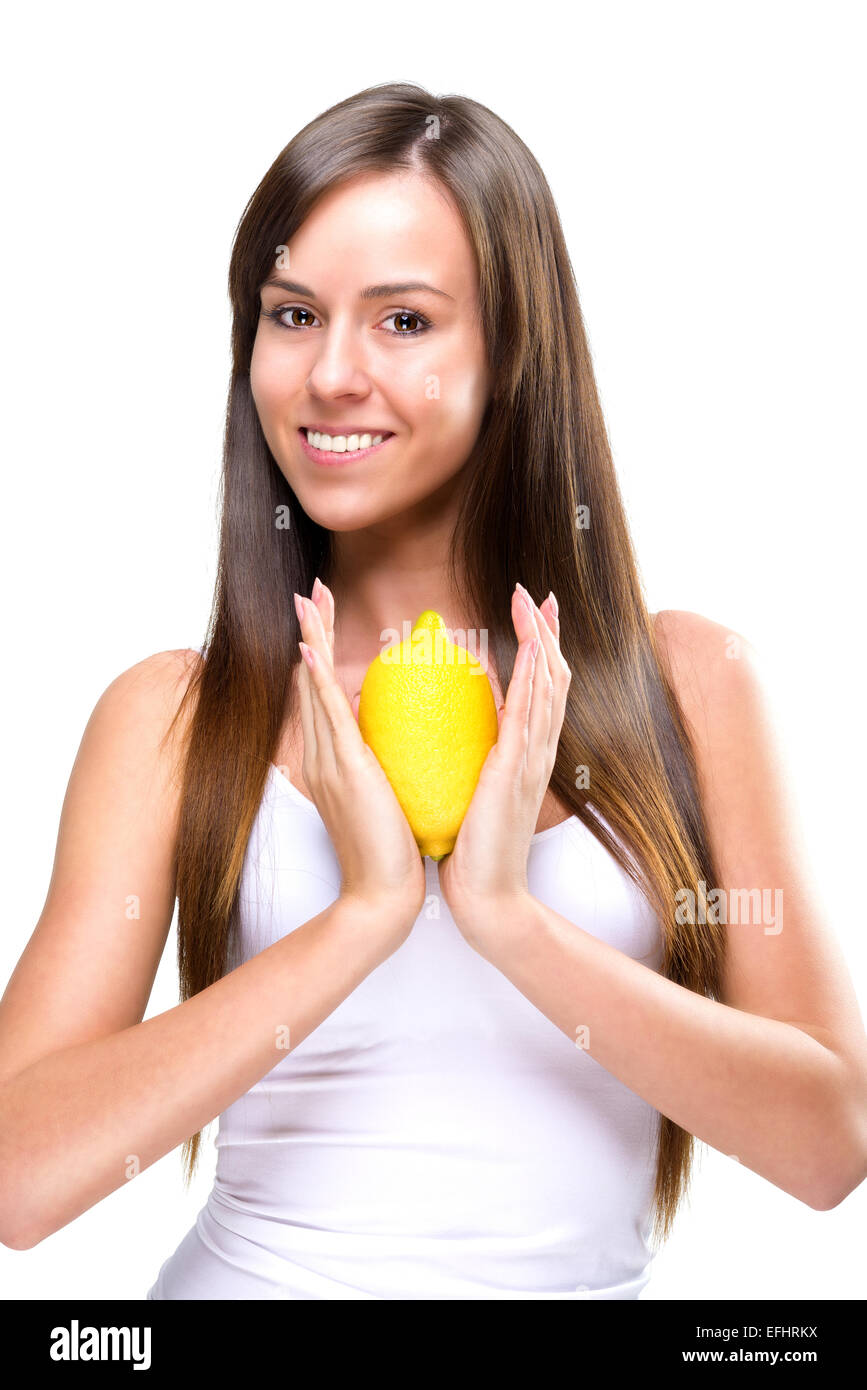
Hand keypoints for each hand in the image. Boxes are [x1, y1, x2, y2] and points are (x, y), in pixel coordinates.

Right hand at [294, 578, 426, 937]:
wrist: (381, 897)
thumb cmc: (390, 852)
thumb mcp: (384, 797)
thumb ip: (382, 765)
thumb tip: (394, 737)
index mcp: (334, 759)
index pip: (325, 692)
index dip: (321, 650)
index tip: (323, 613)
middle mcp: (323, 755)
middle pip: (312, 680)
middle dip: (312, 633)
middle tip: (309, 589)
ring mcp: (328, 762)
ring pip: (315, 689)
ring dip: (311, 641)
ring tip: (307, 601)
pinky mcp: (344, 773)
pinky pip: (328, 718)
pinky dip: (316, 682)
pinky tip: (309, 653)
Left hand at [437, 583, 570, 943]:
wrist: (487, 897)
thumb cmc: (474, 850)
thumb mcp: (476, 793)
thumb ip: (474, 763)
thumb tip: (449, 736)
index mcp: (526, 756)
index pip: (540, 690)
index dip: (540, 650)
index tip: (532, 613)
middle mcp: (537, 752)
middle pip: (553, 678)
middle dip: (547, 633)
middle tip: (538, 594)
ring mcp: (532, 761)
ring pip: (548, 688)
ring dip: (543, 641)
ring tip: (533, 603)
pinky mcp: (515, 773)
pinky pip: (528, 716)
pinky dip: (533, 678)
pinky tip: (531, 649)